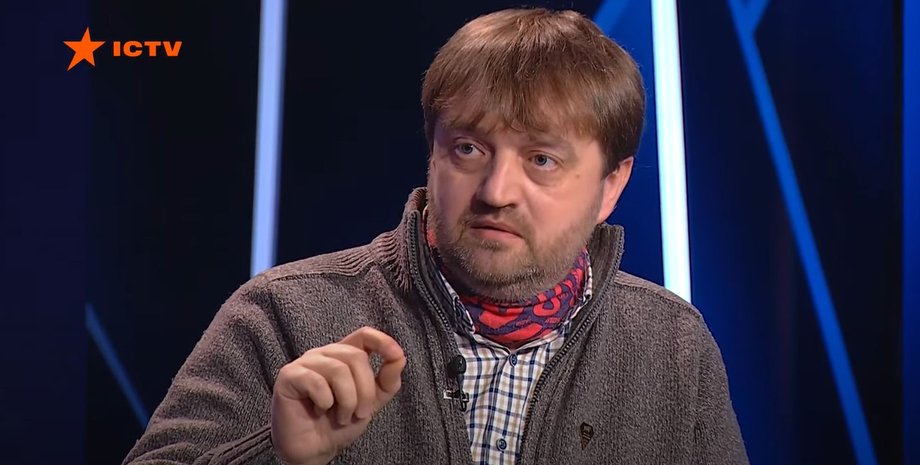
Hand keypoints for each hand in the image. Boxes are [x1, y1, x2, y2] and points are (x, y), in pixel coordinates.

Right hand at [270, 327, 406, 464]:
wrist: (314, 449)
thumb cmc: (339, 423)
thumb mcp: (371, 403)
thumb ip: (387, 381)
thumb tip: (399, 357)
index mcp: (344, 355)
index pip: (364, 335)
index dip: (382, 341)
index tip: (396, 355)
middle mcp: (325, 354)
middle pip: (355, 356)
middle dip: (365, 391)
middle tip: (360, 414)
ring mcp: (305, 363)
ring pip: (338, 370)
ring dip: (347, 401)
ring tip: (342, 417)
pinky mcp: (289, 376)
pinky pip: (316, 382)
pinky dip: (325, 402)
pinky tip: (319, 411)